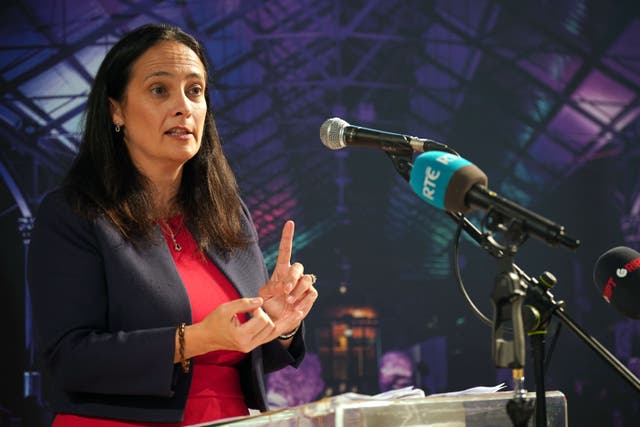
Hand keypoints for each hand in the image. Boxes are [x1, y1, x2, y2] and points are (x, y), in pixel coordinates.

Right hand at [192, 297, 279, 353]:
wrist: (205, 337)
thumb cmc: (213, 322)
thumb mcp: (226, 308)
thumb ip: (244, 303)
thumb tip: (260, 301)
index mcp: (241, 336)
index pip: (262, 320)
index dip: (258, 309)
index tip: (249, 307)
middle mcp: (247, 345)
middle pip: (269, 326)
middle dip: (263, 315)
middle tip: (252, 311)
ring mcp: (250, 348)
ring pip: (271, 332)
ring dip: (265, 321)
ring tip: (253, 316)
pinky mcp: (250, 348)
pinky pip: (266, 337)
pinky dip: (264, 327)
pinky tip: (255, 321)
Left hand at [258, 220, 317, 335]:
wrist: (278, 321)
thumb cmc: (269, 305)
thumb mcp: (263, 297)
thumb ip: (268, 291)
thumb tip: (279, 287)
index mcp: (282, 270)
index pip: (285, 250)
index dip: (287, 236)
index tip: (289, 223)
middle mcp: (294, 274)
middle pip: (298, 267)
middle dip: (292, 278)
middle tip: (284, 290)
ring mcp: (304, 284)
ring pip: (306, 280)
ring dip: (297, 290)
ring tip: (288, 301)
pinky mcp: (310, 295)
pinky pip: (311, 293)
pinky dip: (303, 301)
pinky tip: (296, 308)